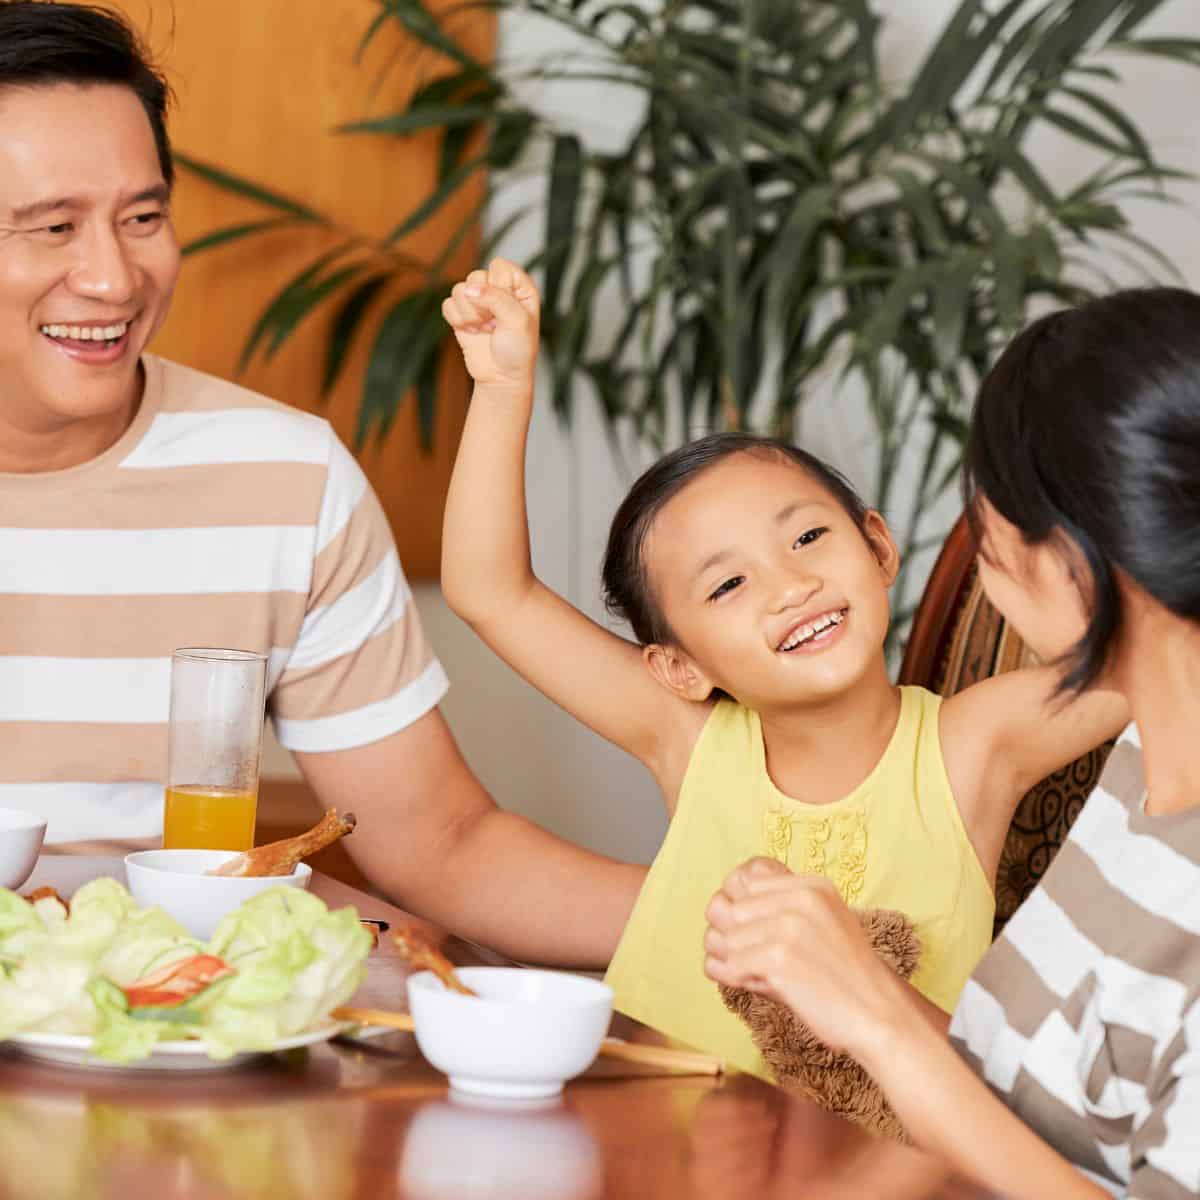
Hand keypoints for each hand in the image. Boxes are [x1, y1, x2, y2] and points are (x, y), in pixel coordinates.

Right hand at [442, 257, 539, 395]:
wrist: (501, 378)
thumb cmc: (518, 351)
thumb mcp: (517, 321)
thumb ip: (497, 298)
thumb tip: (469, 288)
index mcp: (518, 286)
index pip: (499, 266)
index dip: (498, 286)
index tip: (507, 308)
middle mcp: (497, 289)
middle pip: (475, 275)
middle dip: (482, 303)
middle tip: (494, 323)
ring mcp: (478, 301)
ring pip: (459, 290)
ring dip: (469, 314)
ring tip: (484, 329)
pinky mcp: (461, 313)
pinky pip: (447, 305)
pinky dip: (458, 321)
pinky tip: (473, 332)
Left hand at [704, 858, 903, 1060]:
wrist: (881, 1015)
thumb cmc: (844, 977)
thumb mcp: (820, 924)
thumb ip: (776, 909)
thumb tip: (716, 907)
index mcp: (811, 886)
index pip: (745, 878)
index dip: (738, 905)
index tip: (747, 929)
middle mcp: (800, 898)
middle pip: (729, 907)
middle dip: (729, 935)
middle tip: (746, 959)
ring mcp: (789, 926)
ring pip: (724, 937)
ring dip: (730, 960)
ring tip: (751, 974)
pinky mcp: (779, 958)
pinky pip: (728, 964)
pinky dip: (732, 978)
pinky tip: (751, 985)